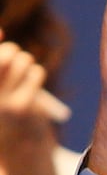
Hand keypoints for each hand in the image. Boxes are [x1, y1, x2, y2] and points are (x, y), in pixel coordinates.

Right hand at [0, 31, 69, 147]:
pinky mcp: (22, 106)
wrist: (12, 143)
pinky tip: (31, 81)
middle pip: (5, 54)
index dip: (0, 46)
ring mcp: (1, 100)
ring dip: (25, 61)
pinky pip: (35, 72)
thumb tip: (1, 31)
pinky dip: (35, 73)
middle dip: (11, 51)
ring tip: (22, 71)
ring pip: (22, 60)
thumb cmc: (0, 103)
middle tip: (13, 56)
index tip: (2, 33)